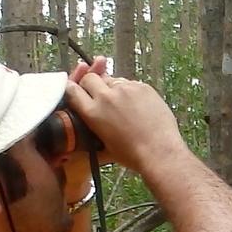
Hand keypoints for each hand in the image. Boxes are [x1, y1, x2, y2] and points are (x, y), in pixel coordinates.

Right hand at [62, 59, 185, 172]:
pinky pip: (130, 82)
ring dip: (112, 87)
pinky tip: (136, 104)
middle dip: (92, 84)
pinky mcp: (142, 86)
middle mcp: (106, 96)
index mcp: (92, 112)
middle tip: (100, 95)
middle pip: (90, 78)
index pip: (72, 89)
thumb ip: (93, 122)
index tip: (78, 91)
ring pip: (111, 79)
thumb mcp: (103, 142)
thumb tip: (91, 112)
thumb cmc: (132, 153)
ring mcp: (125, 89)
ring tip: (122, 103)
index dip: (74, 89)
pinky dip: (129, 90)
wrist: (159, 151)